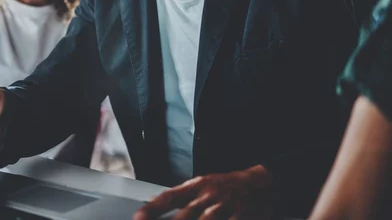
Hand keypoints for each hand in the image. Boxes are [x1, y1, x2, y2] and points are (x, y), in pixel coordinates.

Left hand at [134, 165, 274, 219]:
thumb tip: (154, 205)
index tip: (137, 217)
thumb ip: (182, 197)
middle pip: (185, 215)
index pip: (169, 197)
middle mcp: (209, 196)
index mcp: (197, 186)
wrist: (262, 183)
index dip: (152, 209)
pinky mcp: (242, 217)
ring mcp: (226, 207)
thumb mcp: (203, 185)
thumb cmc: (228, 186)